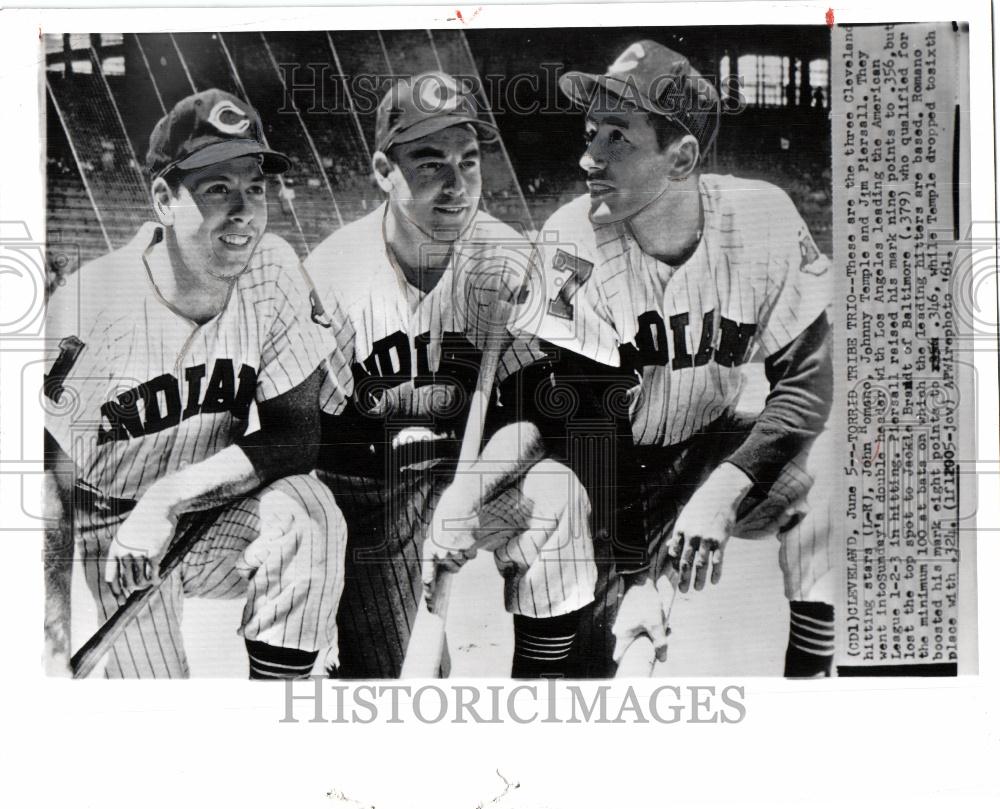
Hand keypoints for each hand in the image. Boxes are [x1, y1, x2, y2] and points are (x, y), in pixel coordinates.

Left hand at [104, 496, 176, 602]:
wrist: (158, 507)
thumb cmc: (144, 524)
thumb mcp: (128, 537)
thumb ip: (125, 555)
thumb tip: (127, 579)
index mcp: (115, 549)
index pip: (112, 578)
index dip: (116, 592)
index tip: (122, 602)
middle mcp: (124, 552)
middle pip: (127, 582)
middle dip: (135, 588)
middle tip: (142, 587)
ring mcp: (139, 552)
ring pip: (141, 580)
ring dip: (146, 584)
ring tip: (151, 582)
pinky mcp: (154, 552)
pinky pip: (153, 573)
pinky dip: (155, 579)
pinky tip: (158, 579)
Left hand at [421, 481, 479, 602]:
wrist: (462, 502)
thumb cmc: (448, 513)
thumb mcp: (435, 529)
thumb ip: (436, 545)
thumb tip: (441, 559)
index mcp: (429, 547)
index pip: (428, 573)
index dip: (429, 589)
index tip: (429, 603)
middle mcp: (441, 552)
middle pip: (452, 568)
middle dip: (455, 561)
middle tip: (455, 545)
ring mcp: (454, 551)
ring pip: (462, 562)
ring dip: (464, 554)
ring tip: (461, 536)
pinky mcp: (467, 548)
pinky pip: (471, 555)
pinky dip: (471, 548)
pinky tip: (468, 535)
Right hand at [611, 572, 674, 664]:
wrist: (641, 580)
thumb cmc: (646, 602)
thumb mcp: (656, 624)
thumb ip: (660, 642)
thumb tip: (662, 659)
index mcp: (622, 635)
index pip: (618, 657)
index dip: (626, 664)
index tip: (636, 667)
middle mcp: (620, 630)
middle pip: (632, 647)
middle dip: (647, 648)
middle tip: (660, 647)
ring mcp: (623, 622)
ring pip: (637, 635)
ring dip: (651, 636)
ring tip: (667, 630)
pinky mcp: (629, 615)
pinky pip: (639, 626)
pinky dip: (650, 627)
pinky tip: (663, 621)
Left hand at [666, 463, 752, 591]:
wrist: (720, 495)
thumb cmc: (701, 506)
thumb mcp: (685, 517)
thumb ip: (678, 534)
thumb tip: (669, 548)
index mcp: (680, 530)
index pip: (673, 553)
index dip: (674, 566)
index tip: (677, 575)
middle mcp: (692, 536)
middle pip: (685, 562)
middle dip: (683, 578)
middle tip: (683, 591)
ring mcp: (706, 539)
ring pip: (701, 565)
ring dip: (699, 579)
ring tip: (698, 589)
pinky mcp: (721, 540)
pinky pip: (717, 561)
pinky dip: (716, 573)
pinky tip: (714, 582)